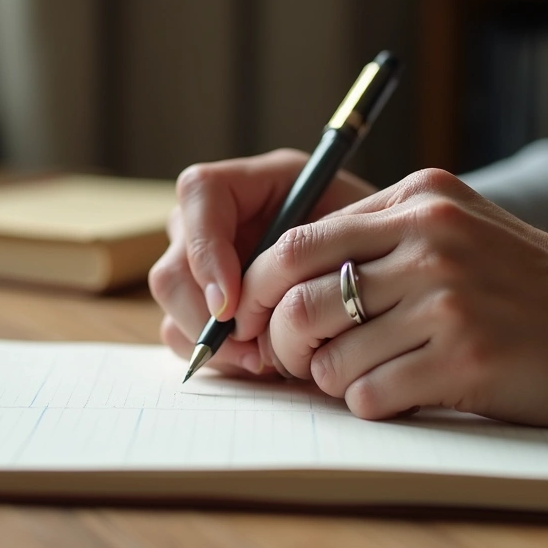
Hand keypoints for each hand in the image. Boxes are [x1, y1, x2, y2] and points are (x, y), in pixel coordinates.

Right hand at [149, 149, 376, 376]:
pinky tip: (259, 362)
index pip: (200, 192)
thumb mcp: (351, 230)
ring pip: (173, 308)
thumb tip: (245, 302)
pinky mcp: (203, 304)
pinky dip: (217, 356)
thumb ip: (303, 252)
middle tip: (252, 350)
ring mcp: (200, 264)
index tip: (231, 302)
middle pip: (172, 264)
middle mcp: (212, 221)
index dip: (206, 247)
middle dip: (204, 316)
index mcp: (248, 184)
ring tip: (265, 360)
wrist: (376, 278)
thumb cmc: (369, 245)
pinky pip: (182, 334)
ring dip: (214, 342)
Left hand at [232, 168, 547, 437]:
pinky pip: (369, 393)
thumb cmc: (531, 286)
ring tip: (363, 375)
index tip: (250, 317)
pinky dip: (370, 403)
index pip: (297, 240)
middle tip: (293, 359)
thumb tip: (285, 272)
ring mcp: (448, 299)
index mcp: (420, 200)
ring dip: (331, 378)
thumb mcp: (460, 227)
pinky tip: (401, 392)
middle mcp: (430, 240)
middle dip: (280, 339)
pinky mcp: (466, 358)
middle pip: (299, 296)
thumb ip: (382, 234)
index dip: (257, 288)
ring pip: (330, 353)